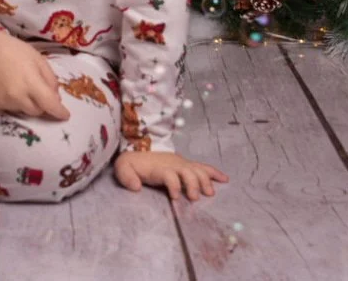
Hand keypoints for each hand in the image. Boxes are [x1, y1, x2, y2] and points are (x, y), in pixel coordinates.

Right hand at [0, 32, 69, 120]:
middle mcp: (17, 96)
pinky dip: (13, 102)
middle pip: (37, 111)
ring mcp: (4, 101)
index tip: (65, 115)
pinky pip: (9, 108)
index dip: (59, 112)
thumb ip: (50, 80)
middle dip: (41, 105)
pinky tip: (9, 88)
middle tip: (38, 92)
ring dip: (27, 103)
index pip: (49, 104)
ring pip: (23, 111)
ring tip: (20, 86)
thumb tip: (55, 99)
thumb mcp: (39, 60)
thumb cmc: (16, 51)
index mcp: (31, 83)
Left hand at [114, 150, 229, 200]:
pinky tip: (225, 179)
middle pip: (187, 171)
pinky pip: (204, 167)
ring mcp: (182, 164)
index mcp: (158, 167)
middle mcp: (173, 164)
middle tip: (195, 198)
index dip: (173, 185)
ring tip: (209, 193)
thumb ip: (126, 176)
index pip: (168, 174)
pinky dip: (215, 173)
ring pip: (197, 170)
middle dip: (193, 184)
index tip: (175, 198)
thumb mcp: (123, 168)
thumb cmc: (133, 163)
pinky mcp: (188, 165)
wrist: (140, 150)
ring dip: (205, 181)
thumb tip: (136, 187)